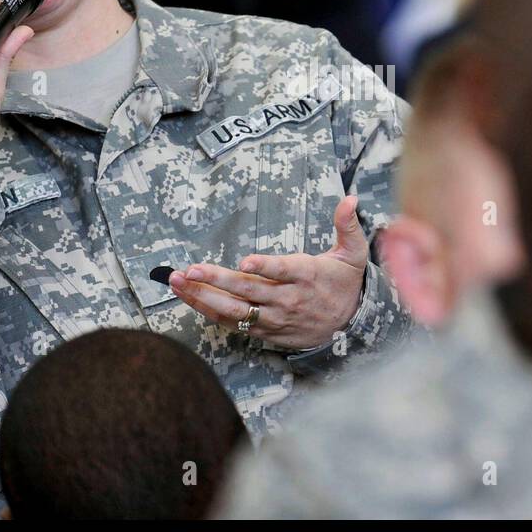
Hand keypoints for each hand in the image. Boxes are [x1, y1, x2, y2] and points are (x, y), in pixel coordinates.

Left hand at [169, 195, 367, 348]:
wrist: (349, 327)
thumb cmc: (345, 284)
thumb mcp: (353, 254)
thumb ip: (347, 226)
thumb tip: (350, 199)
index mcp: (307, 275)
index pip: (283, 271)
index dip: (264, 267)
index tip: (245, 262)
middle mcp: (287, 299)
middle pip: (248, 290)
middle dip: (216, 280)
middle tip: (189, 270)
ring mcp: (274, 317)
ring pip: (234, 310)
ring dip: (203, 296)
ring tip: (178, 282)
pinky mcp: (265, 332)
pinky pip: (234, 324)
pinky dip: (210, 312)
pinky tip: (189, 299)